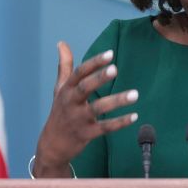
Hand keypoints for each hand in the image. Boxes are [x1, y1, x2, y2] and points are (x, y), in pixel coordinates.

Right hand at [33, 41, 138, 176]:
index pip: (80, 73)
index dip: (94, 63)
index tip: (110, 53)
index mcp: (66, 90)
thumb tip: (61, 42)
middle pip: (85, 88)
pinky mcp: (87, 134)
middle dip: (99, 79)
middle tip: (115, 69)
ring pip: (98, 108)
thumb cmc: (60, 111)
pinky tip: (134, 116)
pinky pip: (105, 128)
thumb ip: (65, 66)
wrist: (52, 145)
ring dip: (116, 101)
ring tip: (135, 94)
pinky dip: (120, 122)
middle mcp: (71, 103)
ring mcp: (79, 119)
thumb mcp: (59, 88)